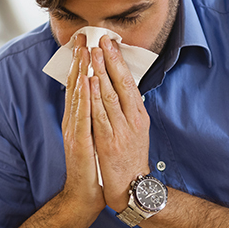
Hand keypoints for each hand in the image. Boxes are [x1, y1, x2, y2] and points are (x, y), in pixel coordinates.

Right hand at [61, 35, 104, 216]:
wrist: (84, 194)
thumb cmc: (91, 166)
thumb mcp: (93, 135)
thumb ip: (92, 116)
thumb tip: (97, 97)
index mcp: (78, 119)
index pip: (79, 86)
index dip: (82, 63)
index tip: (86, 41)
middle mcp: (73, 121)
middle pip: (75, 86)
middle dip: (80, 60)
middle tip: (83, 37)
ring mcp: (74, 131)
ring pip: (77, 97)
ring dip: (80, 73)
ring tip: (84, 52)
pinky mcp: (79, 143)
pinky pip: (81, 116)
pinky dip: (83, 99)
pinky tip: (85, 84)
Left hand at [88, 35, 150, 212]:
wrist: (130, 189)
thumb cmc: (130, 159)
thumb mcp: (135, 131)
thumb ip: (128, 111)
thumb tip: (122, 91)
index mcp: (138, 115)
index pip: (128, 83)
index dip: (118, 62)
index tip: (110, 43)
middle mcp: (132, 120)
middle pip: (120, 84)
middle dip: (109, 60)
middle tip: (101, 38)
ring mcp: (121, 131)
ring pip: (109, 96)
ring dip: (100, 72)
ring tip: (93, 52)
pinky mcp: (109, 142)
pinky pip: (99, 115)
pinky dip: (94, 97)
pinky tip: (89, 82)